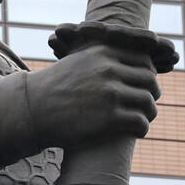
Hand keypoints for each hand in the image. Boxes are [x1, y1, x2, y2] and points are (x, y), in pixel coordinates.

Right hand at [26, 42, 160, 149]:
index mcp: (104, 53)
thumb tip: (126, 66)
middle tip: (145, 105)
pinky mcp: (109, 117)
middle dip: (151, 94)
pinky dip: (142, 128)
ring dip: (149, 113)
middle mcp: (110, 70)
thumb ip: (102, 60)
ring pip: (148, 102)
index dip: (147, 75)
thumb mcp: (79, 61)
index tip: (143, 87)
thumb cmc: (55, 88)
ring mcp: (110, 93)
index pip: (143, 61)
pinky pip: (140, 122)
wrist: (33, 109)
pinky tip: (136, 131)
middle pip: (149, 80)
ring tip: (142, 119)